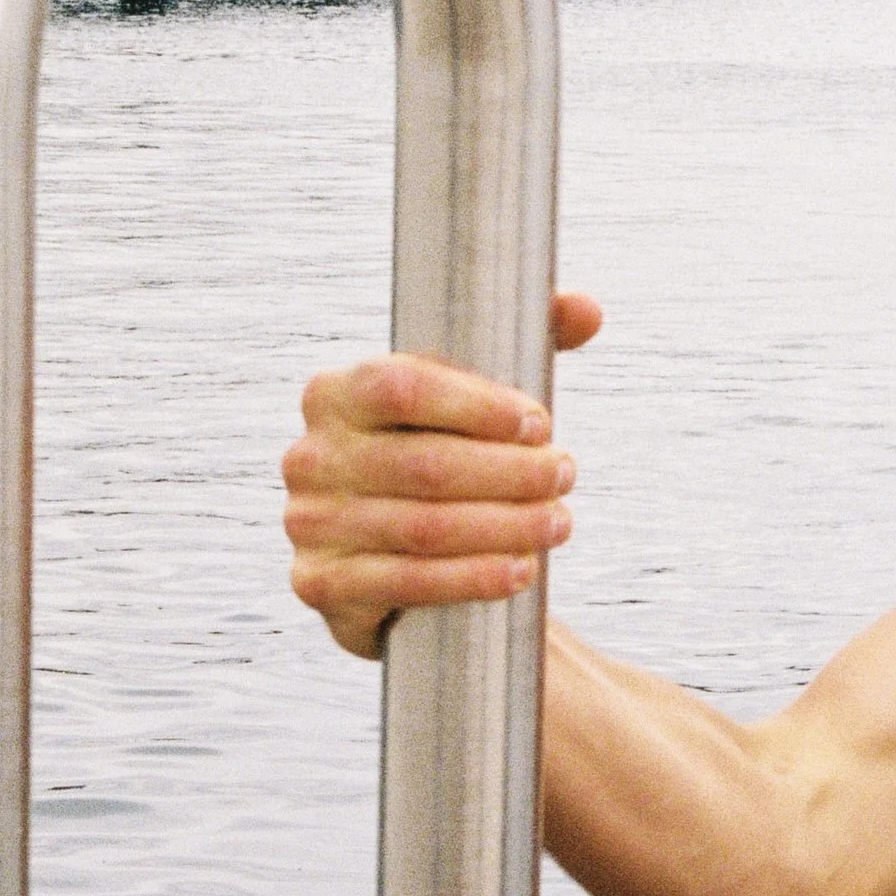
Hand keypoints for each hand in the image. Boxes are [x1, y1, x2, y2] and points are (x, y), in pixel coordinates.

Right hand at [282, 290, 602, 659]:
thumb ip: (530, 339)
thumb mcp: (475, 392)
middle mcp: (310, 456)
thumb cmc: (441, 450)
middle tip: (565, 475)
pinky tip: (520, 570)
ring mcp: (309, 524)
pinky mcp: (322, 584)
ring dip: (505, 527)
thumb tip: (586, 310)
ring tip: (558, 522)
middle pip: (424, 464)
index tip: (541, 424)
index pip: (402, 388)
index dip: (479, 406)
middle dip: (511, 473)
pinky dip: (472, 578)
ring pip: (423, 527)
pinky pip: (405, 582)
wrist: (390, 547)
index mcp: (335, 393)